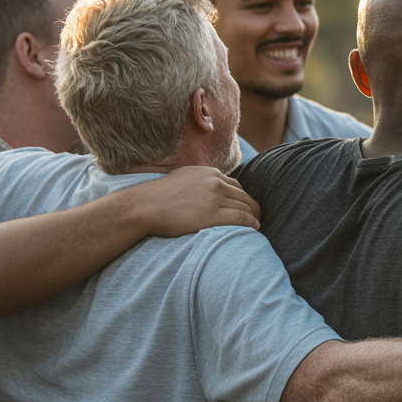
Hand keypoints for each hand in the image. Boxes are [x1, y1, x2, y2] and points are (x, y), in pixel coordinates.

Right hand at [131, 166, 260, 236]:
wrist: (144, 205)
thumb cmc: (159, 195)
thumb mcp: (184, 177)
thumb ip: (200, 179)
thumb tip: (211, 184)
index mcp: (210, 173)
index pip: (236, 186)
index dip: (244, 199)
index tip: (247, 208)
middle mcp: (215, 182)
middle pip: (244, 197)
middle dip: (253, 208)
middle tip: (257, 218)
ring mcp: (214, 198)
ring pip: (245, 207)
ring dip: (254, 217)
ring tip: (256, 226)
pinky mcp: (211, 214)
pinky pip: (241, 219)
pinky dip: (251, 224)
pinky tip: (254, 229)